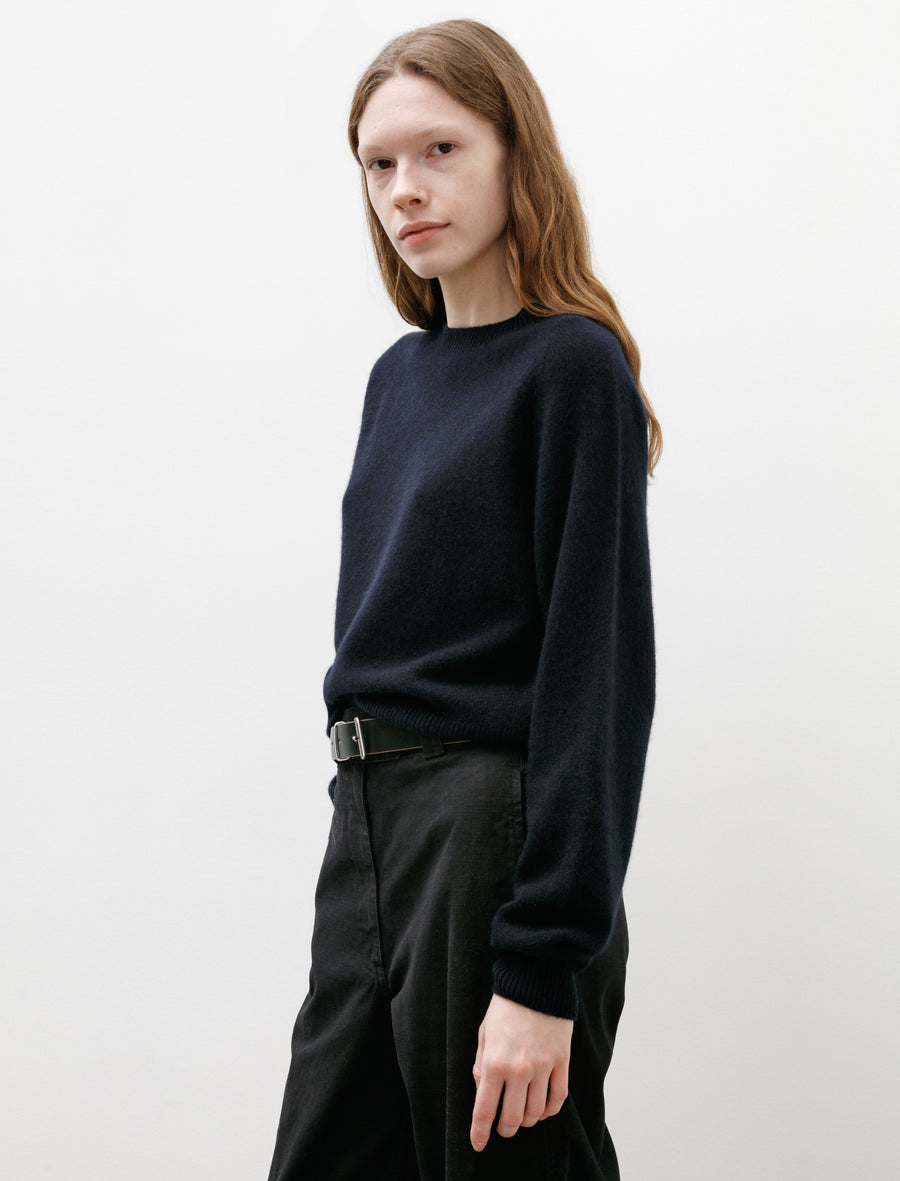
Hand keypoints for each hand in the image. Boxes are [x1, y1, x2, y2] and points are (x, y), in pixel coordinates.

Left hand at [469, 993, 573, 1151]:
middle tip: (503, 1129)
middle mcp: (519, 1069)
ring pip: (535, 1112)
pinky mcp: (562, 1061)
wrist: (535, 982)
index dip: (480, 1132)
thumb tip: (481, 1089)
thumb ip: (480, 1064)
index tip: (478, 1144)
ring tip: (522, 1116)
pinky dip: (549, 1110)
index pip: (485, 1110)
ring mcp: (543, 1066)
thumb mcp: (483, 1034)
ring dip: (527, 1120)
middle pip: (512, 1118)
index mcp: (494, 1062)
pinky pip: (558, 1098)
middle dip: (505, 1130)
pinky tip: (542, 1109)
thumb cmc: (505, 1007)